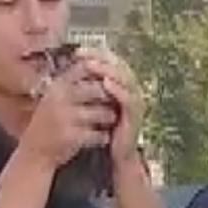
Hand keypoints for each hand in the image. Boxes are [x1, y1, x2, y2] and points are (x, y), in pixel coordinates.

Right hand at [20, 60, 117, 169]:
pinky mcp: (72, 137)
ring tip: (108, 122)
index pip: (85, 68)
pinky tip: (101, 138)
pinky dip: (103, 137)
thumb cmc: (49, 123)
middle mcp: (60, 98)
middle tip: (114, 105)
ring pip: (103, 112)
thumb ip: (71, 84)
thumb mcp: (54, 98)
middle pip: (99, 89)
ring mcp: (66, 117)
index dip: (101, 75)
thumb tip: (97, 68)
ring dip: (109, 118)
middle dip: (110, 98)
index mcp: (57, 85)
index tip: (108, 84)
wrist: (34, 153)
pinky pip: (99, 134)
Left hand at [77, 48, 143, 165]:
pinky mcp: (136, 114)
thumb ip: (89, 88)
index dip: (96, 54)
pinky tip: (105, 83)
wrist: (116, 155)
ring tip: (91, 64)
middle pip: (119, 65)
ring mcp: (136, 101)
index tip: (77, 51)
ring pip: (124, 78)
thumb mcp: (94, 105)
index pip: (111, 62)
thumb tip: (72, 71)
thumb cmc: (103, 129)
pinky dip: (118, 89)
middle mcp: (131, 89)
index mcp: (121, 85)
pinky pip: (129, 97)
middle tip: (83, 53)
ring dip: (107, 69)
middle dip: (100, 57)